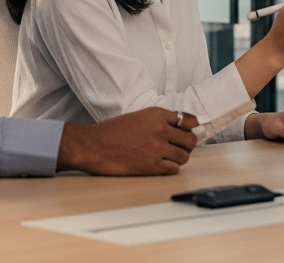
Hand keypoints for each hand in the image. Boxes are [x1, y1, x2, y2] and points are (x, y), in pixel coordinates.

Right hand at [56, 107, 198, 174]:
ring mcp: (157, 148)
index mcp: (156, 114)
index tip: (188, 133)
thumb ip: (159, 120)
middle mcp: (160, 129)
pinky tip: (160, 165)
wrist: (92, 146)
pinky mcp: (152, 166)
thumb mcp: (138, 117)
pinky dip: (170, 168)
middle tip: (178, 148)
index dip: (189, 128)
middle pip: (190, 140)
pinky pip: (174, 169)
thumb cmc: (112, 131)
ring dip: (178, 158)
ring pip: (184, 156)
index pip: (188, 120)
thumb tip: (183, 126)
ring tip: (167, 157)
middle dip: (186, 145)